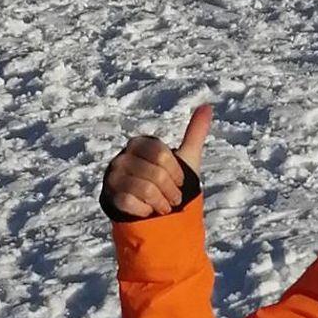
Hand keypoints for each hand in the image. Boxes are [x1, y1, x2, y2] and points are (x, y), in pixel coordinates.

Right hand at [103, 104, 211, 218]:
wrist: (151, 210)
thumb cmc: (169, 181)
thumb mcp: (185, 157)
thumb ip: (195, 132)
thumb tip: (207, 106)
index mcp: (139, 144)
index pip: (161, 155)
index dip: (176, 172)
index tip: (180, 182)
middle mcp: (122, 157)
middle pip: (156, 174)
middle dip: (171, 192)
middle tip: (174, 199)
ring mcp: (113, 176)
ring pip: (146, 190)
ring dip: (161, 203)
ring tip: (163, 207)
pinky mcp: (109, 196)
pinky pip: (131, 203)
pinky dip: (145, 211)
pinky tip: (147, 211)